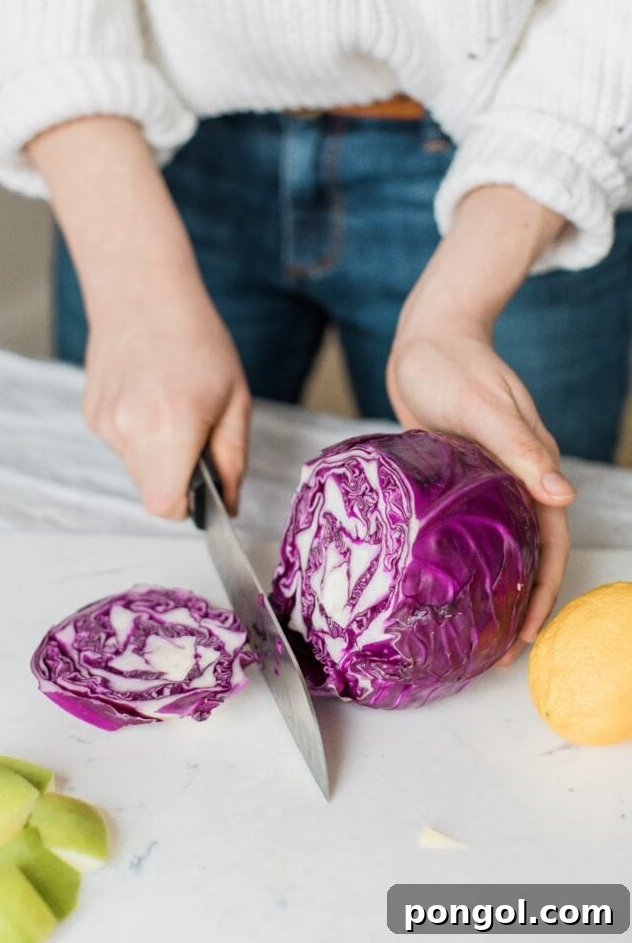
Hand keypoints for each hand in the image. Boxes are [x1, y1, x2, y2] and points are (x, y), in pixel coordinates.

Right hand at [26, 116, 251, 519]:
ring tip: (171, 407)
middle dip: (178, 477)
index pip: (165, 505)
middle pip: (152, 491)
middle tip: (196, 434)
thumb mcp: (235, 400)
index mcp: (172, 426)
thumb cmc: (198, 341)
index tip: (202, 488)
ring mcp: (106, 423)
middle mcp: (131, 429)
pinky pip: (122, 445)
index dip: (187, 506)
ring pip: (137, 469)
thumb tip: (229, 504)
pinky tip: (149, 397)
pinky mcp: (92, 415)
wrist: (142, 293)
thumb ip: (233, 460)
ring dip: (159, 454)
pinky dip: (139, 434)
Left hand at [387, 314, 574, 660]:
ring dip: (495, 583)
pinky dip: (465, 554)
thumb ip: (519, 446)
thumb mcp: (484, 404)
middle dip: (523, 601)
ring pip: (500, 541)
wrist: (426, 338)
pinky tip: (443, 579)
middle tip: (500, 651)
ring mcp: (485, 477)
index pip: (551, 538)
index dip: (546, 587)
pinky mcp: (456, 475)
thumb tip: (562, 494)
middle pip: (530, 549)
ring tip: (475, 629)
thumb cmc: (452, 364)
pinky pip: (469, 524)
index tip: (530, 632)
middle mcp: (514, 476)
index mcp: (531, 463)